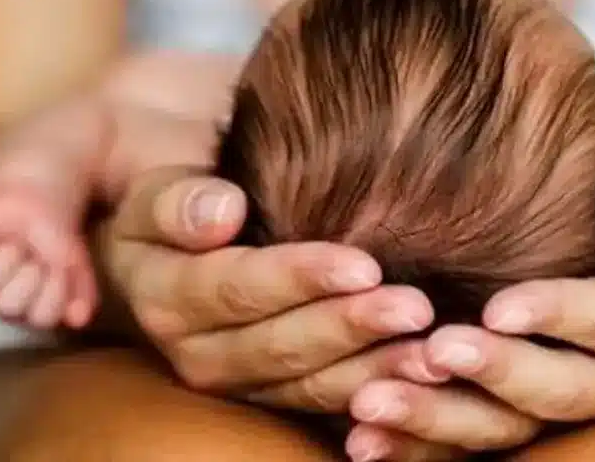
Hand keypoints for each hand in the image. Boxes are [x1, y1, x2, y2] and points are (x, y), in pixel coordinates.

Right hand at [99, 169, 452, 426]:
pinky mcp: (276, 396)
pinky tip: (426, 380)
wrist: (179, 243)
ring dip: (376, 371)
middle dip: (352, 329)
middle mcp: (198, 355)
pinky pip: (330, 403)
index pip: (239, 288)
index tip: (364, 265)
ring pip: (312, 385)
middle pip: (282, 346)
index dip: (301, 278)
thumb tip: (221, 212)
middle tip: (417, 310)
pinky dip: (379, 393)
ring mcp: (240, 384)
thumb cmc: (181, 200)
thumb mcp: (160, 190)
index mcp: (165, 298)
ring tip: (434, 354)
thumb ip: (179, 200)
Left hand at [340, 183, 594, 460]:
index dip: (559, 315)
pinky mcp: (518, 423)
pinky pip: (466, 449)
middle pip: (558, 391)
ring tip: (374, 401)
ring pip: (505, 430)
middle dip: (495, 373)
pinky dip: (414, 445)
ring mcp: (564, 411)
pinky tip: (363, 437)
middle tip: (436, 350)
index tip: (500, 306)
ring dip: (438, 418)